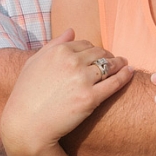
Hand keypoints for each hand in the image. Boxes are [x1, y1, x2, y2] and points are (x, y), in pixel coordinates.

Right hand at [0, 29, 133, 155]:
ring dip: (119, 64)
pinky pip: (114, 83)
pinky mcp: (91, 98)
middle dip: (108, 55)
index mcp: (58, 51)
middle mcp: (71, 61)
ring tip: (125, 65)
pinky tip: (130, 73)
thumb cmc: (26, 94)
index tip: (98, 55)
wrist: (26, 124)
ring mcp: (82, 79)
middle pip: (99, 53)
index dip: (93, 49)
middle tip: (115, 60)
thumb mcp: (34, 62)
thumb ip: (53, 44)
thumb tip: (72, 30)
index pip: (84, 44)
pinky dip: (125, 76)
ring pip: (109, 66)